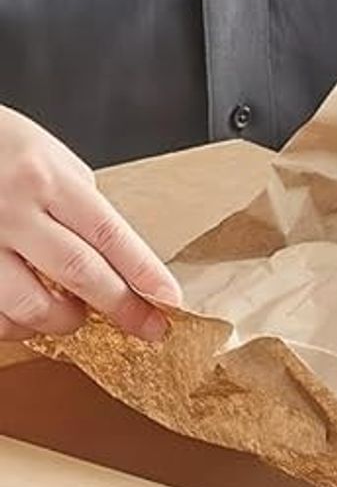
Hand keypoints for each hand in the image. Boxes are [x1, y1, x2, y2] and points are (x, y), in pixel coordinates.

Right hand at [0, 106, 180, 341]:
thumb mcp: (49, 159)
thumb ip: (80, 205)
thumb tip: (114, 254)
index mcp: (45, 178)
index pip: (108, 233)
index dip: (143, 271)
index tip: (170, 298)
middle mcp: (11, 210)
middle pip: (80, 272)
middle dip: (121, 307)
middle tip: (148, 327)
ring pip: (30, 305)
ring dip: (62, 321)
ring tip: (73, 316)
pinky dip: (16, 324)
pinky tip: (25, 314)